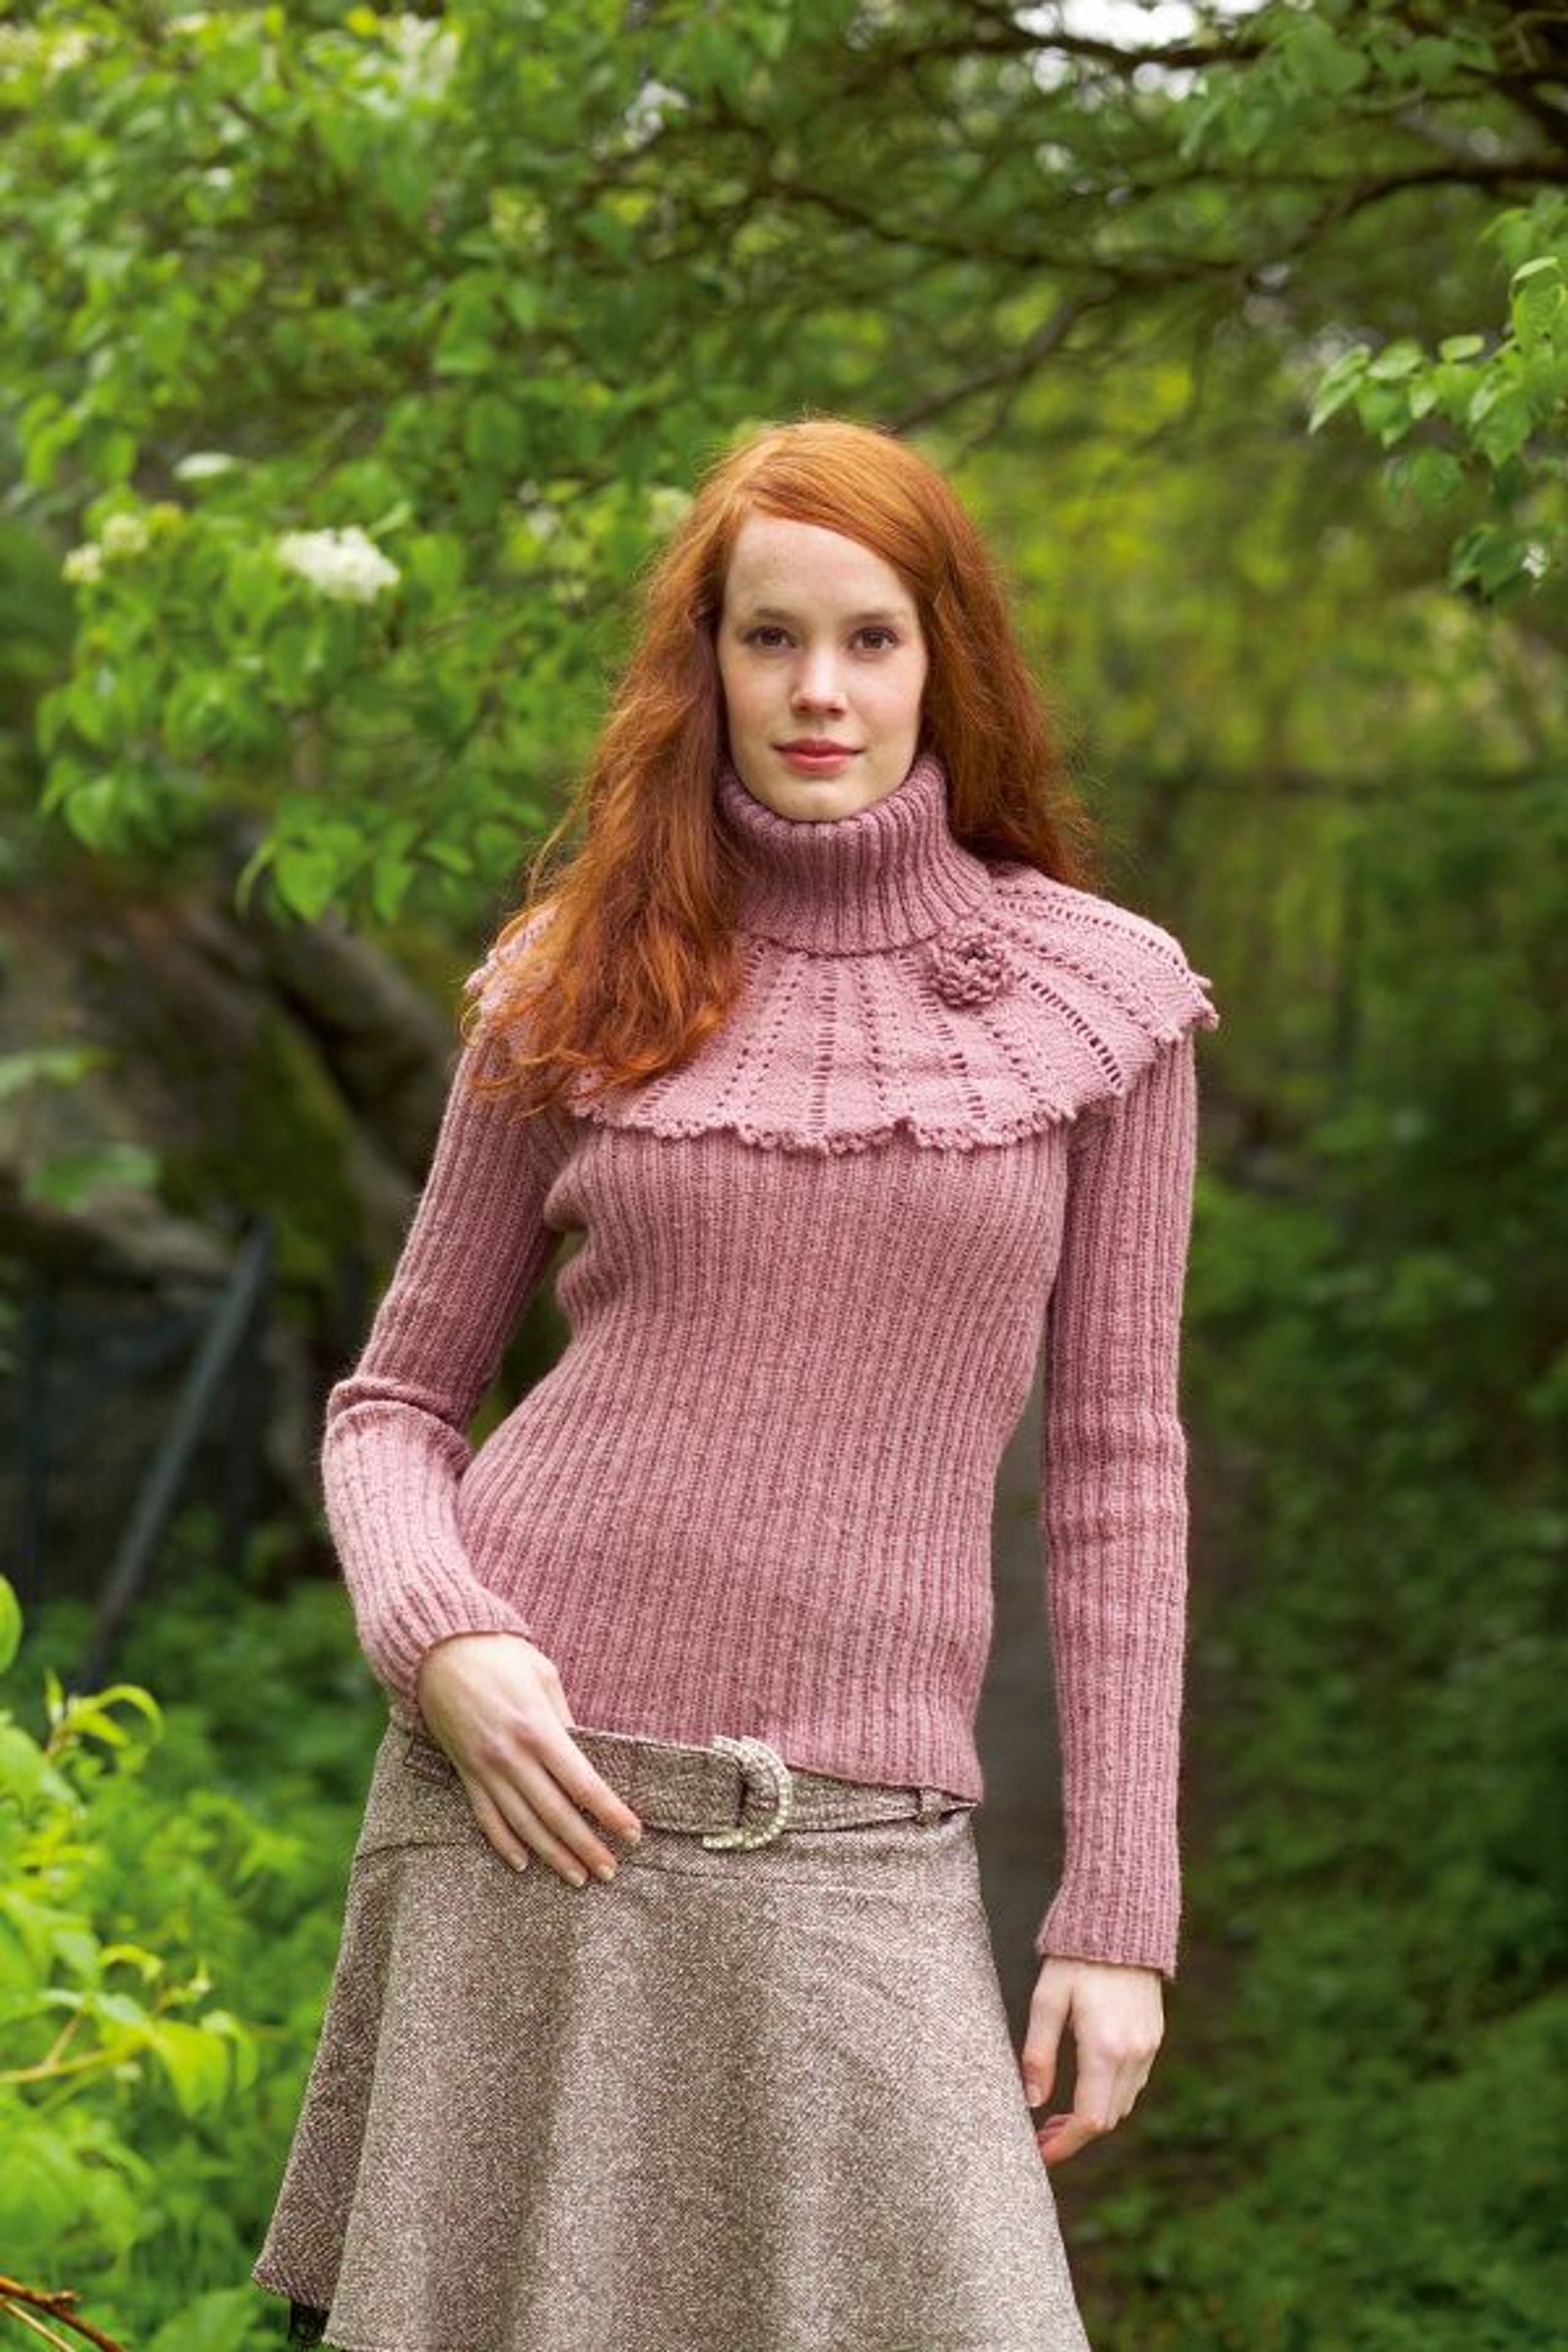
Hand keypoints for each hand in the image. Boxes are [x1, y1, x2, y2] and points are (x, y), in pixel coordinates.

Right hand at [414, 1632, 644, 1888]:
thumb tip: (583, 1753)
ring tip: (577, 1877)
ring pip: (523, 1825)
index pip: (582, 1783)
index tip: (632, 1834)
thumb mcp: (543, 1675)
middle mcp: (512, 1757)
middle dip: (586, 1846)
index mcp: (538, 1729)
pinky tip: (523, 1863)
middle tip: (610, 1871)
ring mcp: (485, 1769)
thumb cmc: (499, 1655)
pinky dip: (505, 1844)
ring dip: (552, 1855)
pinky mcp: (465, 1773)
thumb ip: (565, 1719)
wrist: (438, 1652)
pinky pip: (486, 1818)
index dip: (610, 1812)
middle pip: (556, 1814)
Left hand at [1019, 1954, 1163, 2164]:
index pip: (1089, 2120)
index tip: (1039, 2154)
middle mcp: (1133, 2054)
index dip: (1064, 2145)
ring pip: (1122, 2104)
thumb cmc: (1076, 1957)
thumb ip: (1038, 2051)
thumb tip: (1031, 2101)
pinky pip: (1133, 2083)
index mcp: (1104, 2048)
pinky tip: (1085, 2087)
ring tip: (1056, 2117)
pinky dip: (1109, 2096)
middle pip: (1107, 2119)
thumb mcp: (1047, 1999)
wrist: (1122, 1921)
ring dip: (1092, 2118)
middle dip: (1074, 2136)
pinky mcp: (1154, 2036)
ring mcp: (1149, 2047)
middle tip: (1041, 2137)